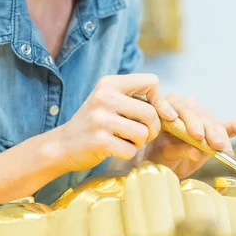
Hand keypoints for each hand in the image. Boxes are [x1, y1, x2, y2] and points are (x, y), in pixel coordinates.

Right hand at [56, 74, 176, 171]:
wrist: (62, 144)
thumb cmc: (96, 123)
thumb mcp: (111, 101)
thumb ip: (138, 100)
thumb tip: (172, 113)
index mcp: (110, 83)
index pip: (152, 82)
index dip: (160, 100)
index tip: (159, 114)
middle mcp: (105, 97)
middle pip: (151, 113)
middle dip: (153, 129)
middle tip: (143, 135)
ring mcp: (100, 119)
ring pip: (143, 133)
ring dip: (140, 142)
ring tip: (127, 141)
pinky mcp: (99, 140)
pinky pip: (131, 150)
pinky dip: (128, 153)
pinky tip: (116, 150)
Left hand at [143, 94, 235, 178]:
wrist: (162, 163)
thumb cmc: (157, 154)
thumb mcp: (163, 153)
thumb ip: (178, 149)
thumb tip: (196, 151)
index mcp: (167, 107)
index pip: (178, 105)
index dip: (188, 119)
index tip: (195, 134)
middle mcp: (185, 108)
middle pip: (198, 114)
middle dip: (207, 130)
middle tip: (213, 144)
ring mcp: (201, 118)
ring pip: (212, 122)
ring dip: (220, 136)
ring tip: (224, 150)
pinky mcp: (213, 130)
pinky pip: (227, 126)